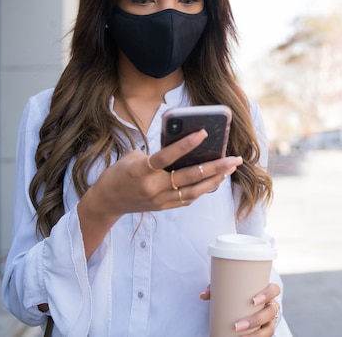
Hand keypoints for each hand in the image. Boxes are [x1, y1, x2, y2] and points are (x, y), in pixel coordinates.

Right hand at [77, 129, 241, 257]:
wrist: (107, 201)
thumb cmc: (120, 173)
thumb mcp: (133, 157)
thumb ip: (158, 154)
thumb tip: (186, 150)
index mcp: (141, 171)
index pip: (167, 156)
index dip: (186, 145)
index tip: (204, 133)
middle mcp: (153, 187)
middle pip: (189, 178)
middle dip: (215, 167)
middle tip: (234, 158)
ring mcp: (160, 200)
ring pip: (194, 191)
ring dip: (215, 180)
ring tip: (230, 168)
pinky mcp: (164, 207)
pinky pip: (188, 199)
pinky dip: (203, 189)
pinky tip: (215, 179)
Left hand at [200, 283, 280, 336]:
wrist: (247, 305)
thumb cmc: (239, 294)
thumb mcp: (231, 290)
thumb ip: (218, 289)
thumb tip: (203, 295)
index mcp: (267, 292)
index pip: (274, 290)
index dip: (267, 295)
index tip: (253, 300)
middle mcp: (271, 306)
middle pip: (270, 312)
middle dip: (255, 320)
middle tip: (237, 326)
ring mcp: (270, 320)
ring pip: (269, 328)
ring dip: (255, 335)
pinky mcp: (265, 330)